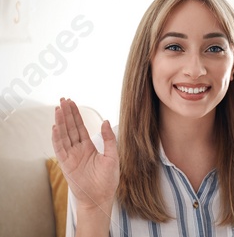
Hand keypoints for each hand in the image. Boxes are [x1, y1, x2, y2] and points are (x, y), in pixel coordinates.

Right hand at [51, 98, 117, 213]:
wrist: (100, 197)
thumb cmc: (107, 180)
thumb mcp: (113, 156)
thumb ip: (109, 139)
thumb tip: (105, 122)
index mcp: (88, 147)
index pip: (80, 127)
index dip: (75, 115)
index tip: (71, 103)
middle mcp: (78, 150)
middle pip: (70, 128)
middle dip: (66, 114)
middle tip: (63, 100)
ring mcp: (71, 157)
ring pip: (64, 136)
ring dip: (61, 122)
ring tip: (58, 109)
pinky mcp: (66, 165)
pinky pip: (60, 149)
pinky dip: (57, 138)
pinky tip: (55, 127)